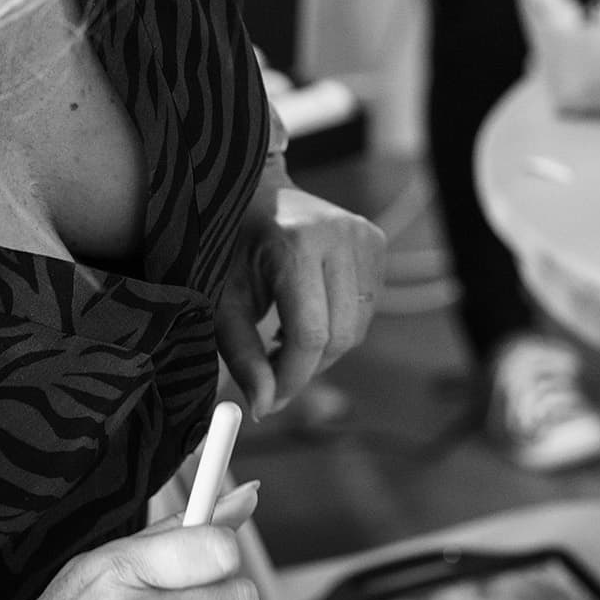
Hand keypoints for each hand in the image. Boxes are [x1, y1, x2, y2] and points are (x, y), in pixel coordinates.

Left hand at [214, 169, 387, 419]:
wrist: (256, 192)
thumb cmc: (230, 247)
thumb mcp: (223, 301)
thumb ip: (243, 355)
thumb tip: (264, 408)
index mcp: (295, 244)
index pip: (310, 334)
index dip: (291, 377)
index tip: (268, 403)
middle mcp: (339, 235)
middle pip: (341, 336)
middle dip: (308, 369)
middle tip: (273, 375)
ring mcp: (364, 234)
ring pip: (358, 327)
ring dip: (324, 349)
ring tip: (284, 338)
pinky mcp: (376, 240)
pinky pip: (367, 308)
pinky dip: (340, 325)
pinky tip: (309, 313)